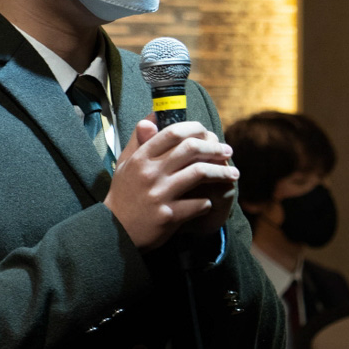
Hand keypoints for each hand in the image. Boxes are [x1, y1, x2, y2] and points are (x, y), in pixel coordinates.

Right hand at [105, 119, 240, 250]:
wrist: (115, 232)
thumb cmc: (123, 195)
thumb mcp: (125, 164)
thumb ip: (139, 140)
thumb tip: (152, 116)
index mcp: (141, 158)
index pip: (172, 132)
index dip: (195, 128)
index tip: (208, 131)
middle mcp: (150, 173)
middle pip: (191, 149)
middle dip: (215, 147)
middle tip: (227, 150)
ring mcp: (159, 195)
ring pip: (200, 173)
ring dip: (221, 172)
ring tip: (233, 174)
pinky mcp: (168, 216)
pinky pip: (198, 204)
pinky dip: (208, 201)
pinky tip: (211, 201)